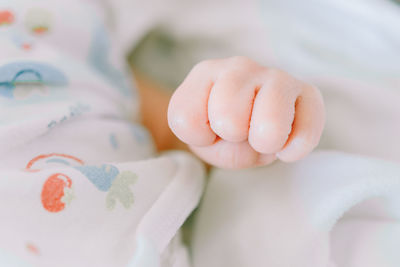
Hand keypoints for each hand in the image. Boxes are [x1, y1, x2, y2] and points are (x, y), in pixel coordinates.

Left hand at [168, 56, 324, 168]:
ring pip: (268, 125)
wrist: (248, 126)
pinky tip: (285, 144)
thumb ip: (209, 141)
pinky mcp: (308, 92)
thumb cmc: (219, 131)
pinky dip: (293, 150)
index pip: (187, 119)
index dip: (199, 139)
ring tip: (260, 134)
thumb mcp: (200, 139)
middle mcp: (239, 67)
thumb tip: (258, 135)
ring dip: (262, 143)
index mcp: (205, 74)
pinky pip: (305, 133)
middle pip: (227, 119)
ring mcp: (276, 76)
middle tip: (238, 132)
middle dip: (231, 137)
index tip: (208, 131)